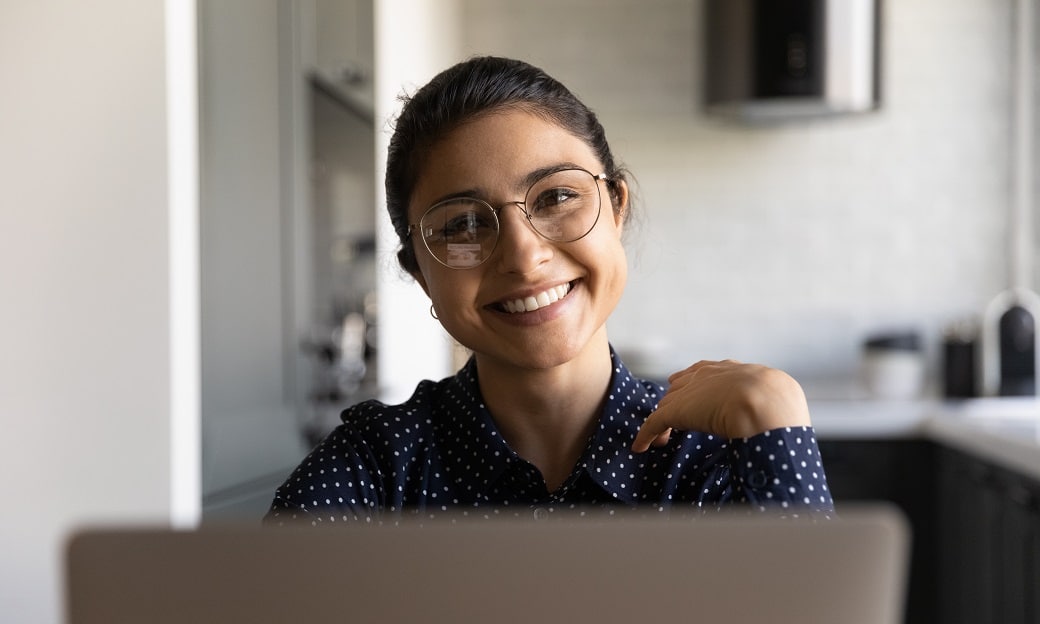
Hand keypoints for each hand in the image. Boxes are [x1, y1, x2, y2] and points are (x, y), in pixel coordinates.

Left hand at [631, 359, 810, 451]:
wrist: (765, 402)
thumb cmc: (779, 405)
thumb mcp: (777, 399)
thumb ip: (772, 405)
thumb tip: (786, 420)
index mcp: (733, 371)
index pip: (705, 372)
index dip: (695, 382)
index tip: (689, 389)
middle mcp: (707, 375)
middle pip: (681, 386)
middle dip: (676, 398)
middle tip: (672, 415)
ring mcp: (691, 393)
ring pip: (668, 406)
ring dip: (662, 421)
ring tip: (659, 438)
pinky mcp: (675, 411)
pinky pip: (654, 423)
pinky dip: (645, 435)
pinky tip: (640, 447)